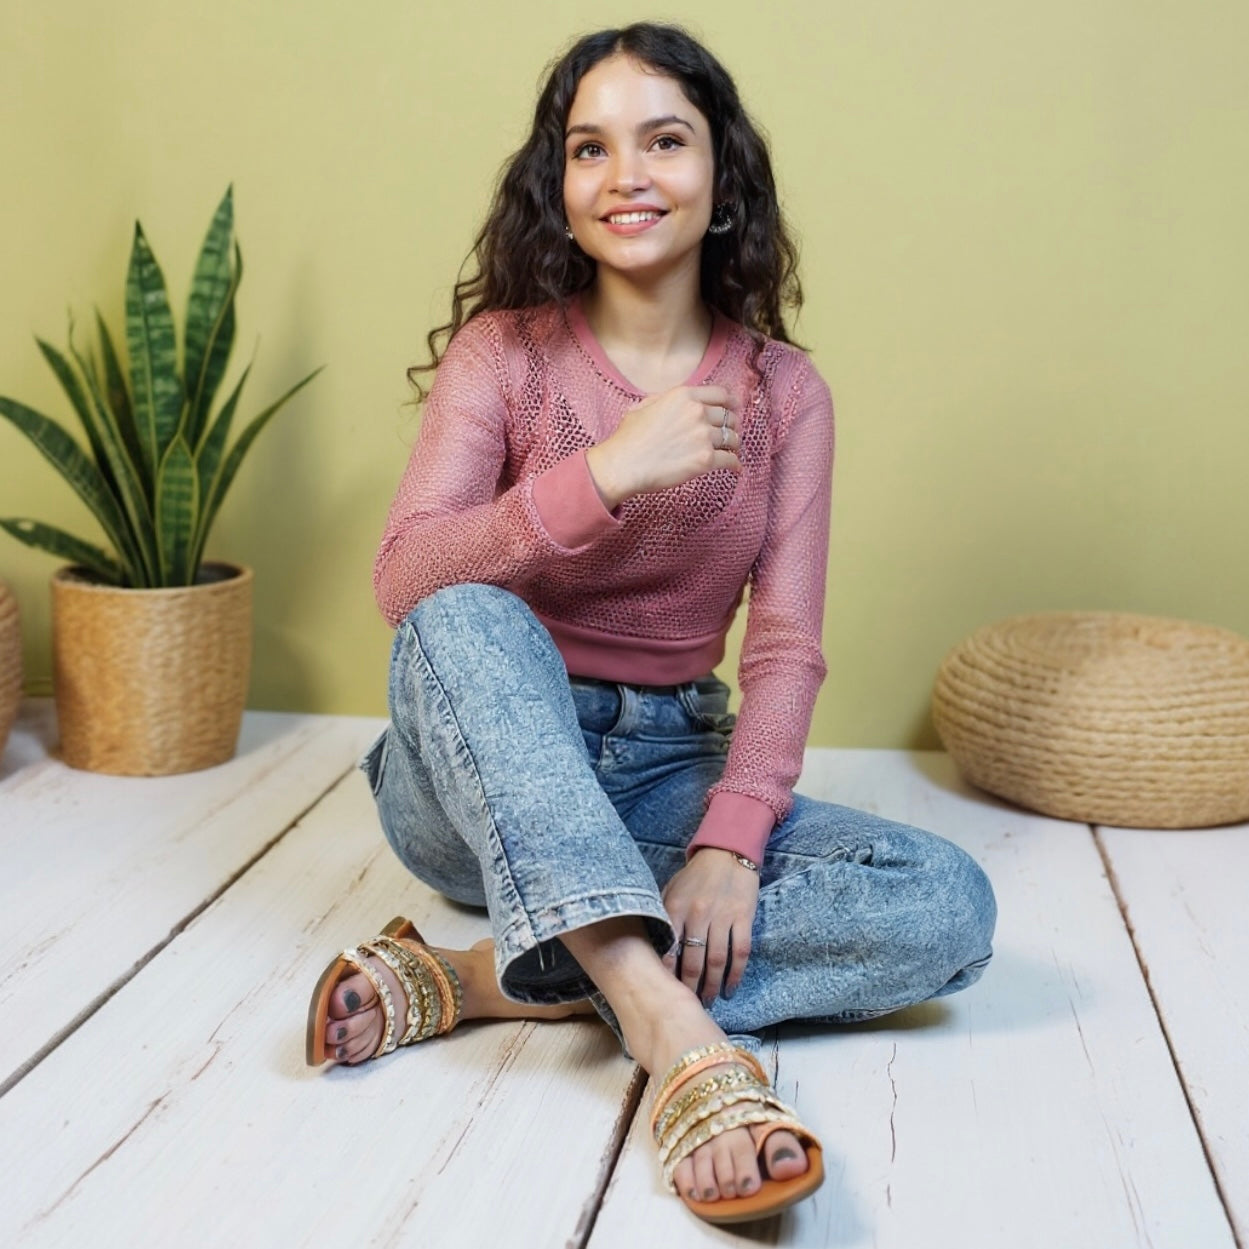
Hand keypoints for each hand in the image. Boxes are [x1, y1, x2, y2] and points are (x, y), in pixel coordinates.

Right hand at [585, 384, 741, 509]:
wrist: (623, 464)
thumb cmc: (628, 438)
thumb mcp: (644, 406)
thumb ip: (665, 399)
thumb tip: (677, 401)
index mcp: (684, 396)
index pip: (721, 394)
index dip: (730, 403)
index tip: (733, 409)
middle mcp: (697, 412)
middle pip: (729, 417)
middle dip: (732, 426)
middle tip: (729, 434)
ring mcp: (703, 436)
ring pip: (732, 438)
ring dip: (733, 445)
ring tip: (730, 450)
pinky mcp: (706, 459)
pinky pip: (730, 459)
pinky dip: (734, 464)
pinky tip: (734, 467)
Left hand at [661, 848, 759, 1005]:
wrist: (726, 852)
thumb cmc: (694, 875)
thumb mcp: (670, 889)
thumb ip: (661, 916)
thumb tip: (651, 947)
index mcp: (675, 908)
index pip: (668, 950)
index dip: (666, 976)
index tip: (664, 993)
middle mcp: (697, 914)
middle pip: (692, 962)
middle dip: (690, 988)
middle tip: (688, 1005)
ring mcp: (722, 916)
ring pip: (717, 961)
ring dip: (713, 986)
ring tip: (708, 1002)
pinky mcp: (743, 917)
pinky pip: (740, 952)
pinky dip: (736, 974)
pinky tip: (731, 988)